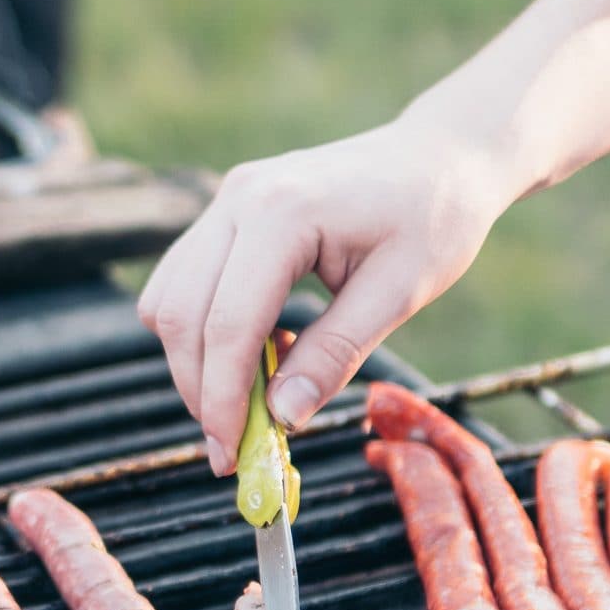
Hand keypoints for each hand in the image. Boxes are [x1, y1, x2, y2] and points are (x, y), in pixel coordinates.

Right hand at [138, 115, 520, 473]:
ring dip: (194, 362)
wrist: (440, 155)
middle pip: (181, 314)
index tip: (233, 454)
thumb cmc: (434, 217)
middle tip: (231, 449)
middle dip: (199, 390)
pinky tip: (258, 354)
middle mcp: (239, 199)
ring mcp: (227, 201)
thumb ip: (336, 355)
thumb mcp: (400, 293)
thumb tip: (282, 418)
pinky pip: (184, 280)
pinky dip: (205, 330)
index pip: (228, 324)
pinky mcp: (227, 211)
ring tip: (249, 403)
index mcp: (283, 213)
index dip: (223, 398)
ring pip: (169, 298)